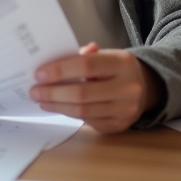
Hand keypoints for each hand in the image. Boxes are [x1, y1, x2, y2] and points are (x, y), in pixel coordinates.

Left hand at [29, 43, 165, 133]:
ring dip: (57, 106)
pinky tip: (57, 107)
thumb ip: (84, 56)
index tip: (39, 73)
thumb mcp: (106, 55)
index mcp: (123, 63)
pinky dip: (69, 114)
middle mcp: (127, 88)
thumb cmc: (117, 69)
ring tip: (41, 99)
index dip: (60, 70)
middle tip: (34, 90)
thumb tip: (55, 62)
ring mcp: (125, 110)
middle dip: (53, 92)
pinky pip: (88, 121)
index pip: (86, 65)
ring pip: (83, 111)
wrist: (146, 88)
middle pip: (82, 93)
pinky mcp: (119, 126)